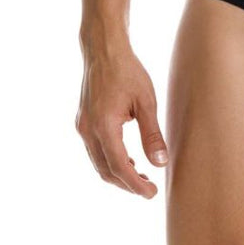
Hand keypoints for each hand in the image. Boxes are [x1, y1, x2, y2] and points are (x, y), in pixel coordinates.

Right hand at [75, 41, 168, 197]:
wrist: (103, 49)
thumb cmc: (128, 71)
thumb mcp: (146, 101)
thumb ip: (152, 134)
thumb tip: (161, 164)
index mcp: (105, 126)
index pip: (120, 167)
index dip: (135, 185)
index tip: (152, 194)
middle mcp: (88, 130)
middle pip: (106, 171)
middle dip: (127, 184)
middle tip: (149, 188)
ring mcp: (82, 127)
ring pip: (98, 163)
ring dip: (118, 173)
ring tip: (141, 175)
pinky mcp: (82, 122)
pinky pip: (94, 150)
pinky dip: (110, 160)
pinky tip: (127, 157)